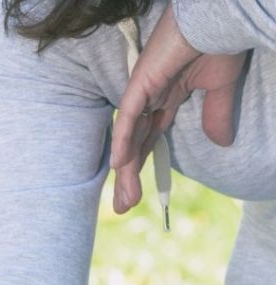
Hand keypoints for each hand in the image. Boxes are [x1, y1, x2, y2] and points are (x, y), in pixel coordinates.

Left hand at [111, 4, 246, 213]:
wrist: (217, 17)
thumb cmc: (218, 42)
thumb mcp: (219, 88)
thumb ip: (216, 115)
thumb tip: (223, 143)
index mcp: (166, 99)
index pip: (148, 140)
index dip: (142, 166)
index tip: (139, 195)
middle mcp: (149, 99)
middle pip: (134, 146)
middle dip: (128, 178)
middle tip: (122, 207)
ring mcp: (142, 91)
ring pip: (129, 138)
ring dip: (125, 170)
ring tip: (123, 200)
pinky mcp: (141, 82)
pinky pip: (128, 116)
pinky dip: (124, 140)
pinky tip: (119, 164)